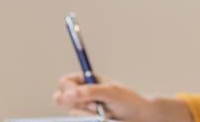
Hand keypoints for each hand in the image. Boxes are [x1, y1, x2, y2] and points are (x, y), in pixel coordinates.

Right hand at [52, 73, 194, 121]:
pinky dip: (91, 120)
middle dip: (77, 103)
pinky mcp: (86, 121)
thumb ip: (90, 91)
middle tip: (94, 105)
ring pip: (73, 113)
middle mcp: (81, 95)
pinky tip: (103, 118)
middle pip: (61, 98)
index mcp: (86, 81)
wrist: (138, 118)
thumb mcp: (111, 91)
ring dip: (89, 114)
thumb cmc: (128, 100)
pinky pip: (79, 121)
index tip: (74, 94)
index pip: (65, 82)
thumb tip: (68, 94)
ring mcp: (83, 110)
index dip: (66, 88)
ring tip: (105, 112)